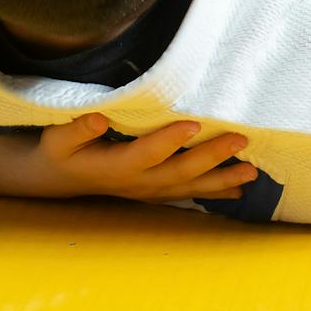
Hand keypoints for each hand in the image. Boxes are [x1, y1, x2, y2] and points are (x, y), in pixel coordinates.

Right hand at [28, 114, 257, 202]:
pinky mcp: (155, 192)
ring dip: (223, 180)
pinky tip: (239, 189)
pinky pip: (188, 193)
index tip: (193, 123)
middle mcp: (137, 183)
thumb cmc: (60, 153)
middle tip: (240, 141)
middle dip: (212, 157)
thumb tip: (99, 117)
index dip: (168, 140)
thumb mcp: (58, 140)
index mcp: (115, 167)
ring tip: (252, 172)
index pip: (146, 154)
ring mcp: (149, 191)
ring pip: (190, 187)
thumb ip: (77, 129)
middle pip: (179, 171)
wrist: (60, 178)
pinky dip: (215, 192)